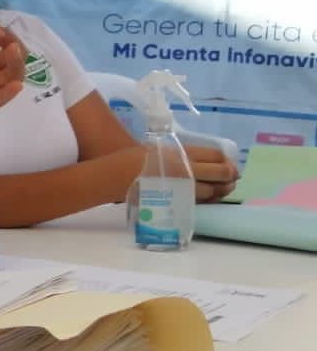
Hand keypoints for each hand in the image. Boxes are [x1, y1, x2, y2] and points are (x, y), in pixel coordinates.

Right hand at [110, 145, 239, 202]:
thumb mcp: (162, 148)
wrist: (117, 176)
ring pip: (213, 191)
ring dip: (223, 189)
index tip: (229, 162)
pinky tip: (211, 197)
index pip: (216, 156)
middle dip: (230, 175)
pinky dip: (210, 199)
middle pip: (221, 174)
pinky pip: (201, 202)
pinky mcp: (178, 201)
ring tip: (225, 188)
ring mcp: (184, 188)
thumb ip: (184, 154)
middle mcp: (188, 170)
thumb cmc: (137, 158)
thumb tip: (208, 160)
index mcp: (184, 154)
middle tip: (233, 176)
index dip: (226, 160)